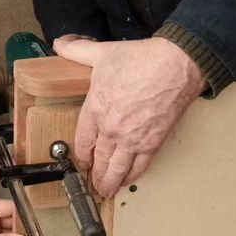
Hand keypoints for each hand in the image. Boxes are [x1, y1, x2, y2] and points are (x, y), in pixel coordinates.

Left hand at [52, 36, 205, 198]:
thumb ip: (77, 50)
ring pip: (117, 169)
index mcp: (95, 109)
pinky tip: (127, 181)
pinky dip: (132, 177)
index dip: (80, 154)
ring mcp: (133, 140)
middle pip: (98, 159)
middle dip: (93, 174)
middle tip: (91, 184)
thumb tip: (60, 44)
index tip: (79, 161)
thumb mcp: (102, 52)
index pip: (82, 140)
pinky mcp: (153, 143)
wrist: (176, 66)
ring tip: (105, 191)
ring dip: (109, 182)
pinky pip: (140, 167)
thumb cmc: (141, 60)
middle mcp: (112, 129)